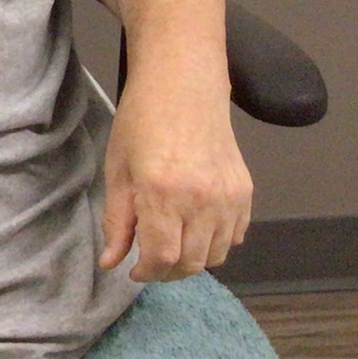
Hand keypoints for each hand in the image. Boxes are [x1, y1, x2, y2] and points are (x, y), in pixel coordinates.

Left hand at [98, 69, 252, 281]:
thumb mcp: (117, 170)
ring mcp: (229, 198)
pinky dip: (216, 242)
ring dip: (192, 259)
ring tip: (171, 245)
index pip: (162, 258)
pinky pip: (235, 235)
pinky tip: (195, 228)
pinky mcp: (245, 192)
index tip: (133, 271)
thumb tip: (112, 262)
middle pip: (192, 263)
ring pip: (217, 255)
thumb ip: (117, 221)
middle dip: (167, 271)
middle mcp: (202, 200)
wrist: (182, 86)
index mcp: (163, 194)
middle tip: (149, 262)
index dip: (146, 272)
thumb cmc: (140, 122)